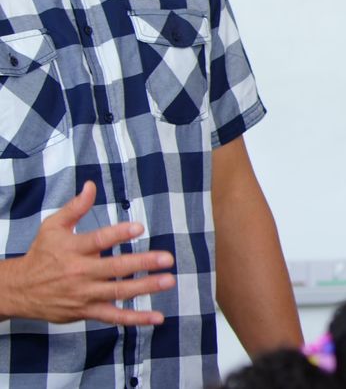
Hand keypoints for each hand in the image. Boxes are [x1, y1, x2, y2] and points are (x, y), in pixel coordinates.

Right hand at [0, 182, 175, 324]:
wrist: (18, 290)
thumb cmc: (42, 254)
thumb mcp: (53, 227)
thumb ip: (75, 207)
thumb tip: (91, 185)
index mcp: (72, 249)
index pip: (98, 240)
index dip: (119, 234)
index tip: (139, 228)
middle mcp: (79, 272)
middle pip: (114, 268)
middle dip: (142, 263)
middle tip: (167, 258)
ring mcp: (84, 294)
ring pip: (118, 292)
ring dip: (145, 288)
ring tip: (168, 280)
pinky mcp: (87, 311)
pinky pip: (114, 317)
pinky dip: (136, 319)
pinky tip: (157, 317)